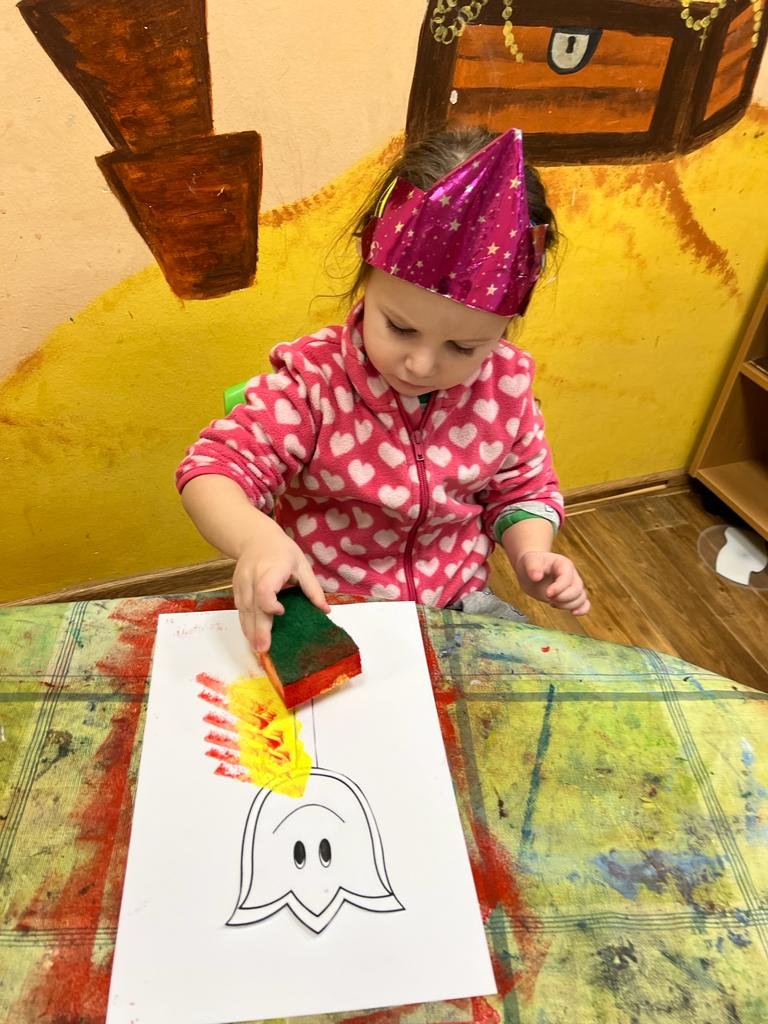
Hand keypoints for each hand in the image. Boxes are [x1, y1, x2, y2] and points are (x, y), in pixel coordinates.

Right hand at [233, 527, 329, 652]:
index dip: (270, 604)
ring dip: (250, 631)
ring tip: (257, 649)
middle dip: (258, 628)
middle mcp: (253, 577)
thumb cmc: (282, 550)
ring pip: (244, 610)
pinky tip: (251, 638)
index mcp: (271, 568)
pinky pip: (240, 610)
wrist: (254, 537)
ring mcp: (242, 583)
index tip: (281, 612)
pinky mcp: (236, 589)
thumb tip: (326, 610)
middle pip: (253, 605)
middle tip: (263, 649)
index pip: (264, 589)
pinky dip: (245, 624)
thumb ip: (313, 588)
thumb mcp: (302, 564)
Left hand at [514, 550, 589, 615]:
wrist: (531, 571)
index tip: (547, 593)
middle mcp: (571, 574)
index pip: (567, 577)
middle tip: (548, 597)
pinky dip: (582, 609)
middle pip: (577, 589)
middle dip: (563, 597)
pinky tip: (573, 613)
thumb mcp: (529, 561)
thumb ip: (532, 567)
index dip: (559, 587)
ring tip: (552, 603)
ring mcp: (572, 585)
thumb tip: (536, 577)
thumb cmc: (531, 563)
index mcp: (563, 564)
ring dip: (568, 605)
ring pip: (581, 598)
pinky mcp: (570, 596)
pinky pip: (584, 603)